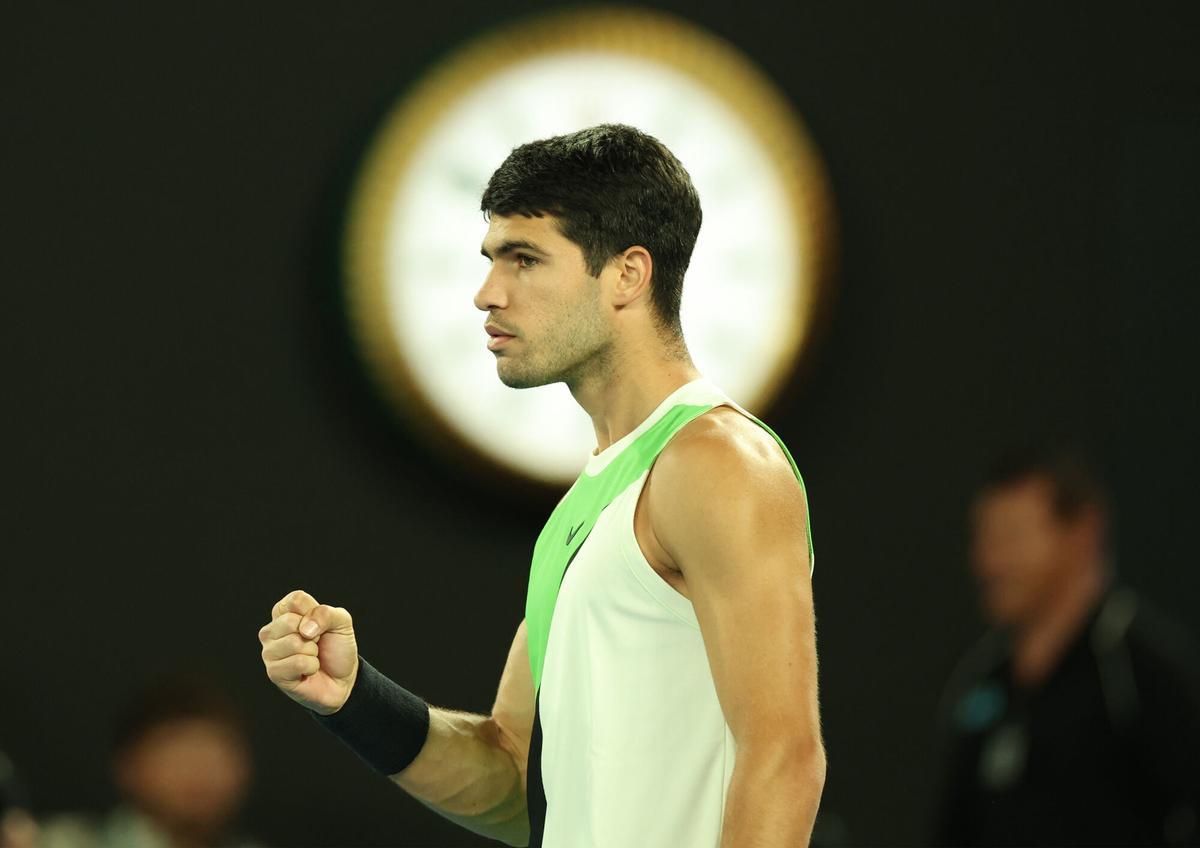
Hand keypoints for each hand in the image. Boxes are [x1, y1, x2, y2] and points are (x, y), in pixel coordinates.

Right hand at [259, 589, 358, 714]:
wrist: (342, 679)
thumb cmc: (337, 647)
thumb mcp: (341, 622)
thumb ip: (325, 613)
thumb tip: (304, 628)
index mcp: (284, 612)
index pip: (295, 600)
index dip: (314, 613)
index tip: (319, 626)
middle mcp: (271, 631)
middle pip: (290, 621)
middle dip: (314, 634)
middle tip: (316, 643)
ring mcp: (270, 652)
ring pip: (294, 643)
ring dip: (312, 652)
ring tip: (312, 657)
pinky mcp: (274, 673)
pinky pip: (298, 663)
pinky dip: (311, 666)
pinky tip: (308, 670)